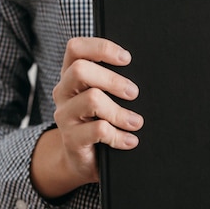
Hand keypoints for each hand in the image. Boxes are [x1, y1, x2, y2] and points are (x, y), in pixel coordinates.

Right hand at [30, 37, 143, 198]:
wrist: (83, 160)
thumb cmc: (99, 121)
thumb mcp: (104, 97)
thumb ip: (113, 82)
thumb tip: (146, 72)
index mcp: (70, 75)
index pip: (76, 48)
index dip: (101, 47)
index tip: (127, 58)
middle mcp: (63, 92)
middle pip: (81, 70)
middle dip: (113, 79)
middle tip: (133, 92)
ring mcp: (64, 116)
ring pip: (91, 99)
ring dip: (120, 111)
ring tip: (136, 122)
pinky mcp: (71, 139)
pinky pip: (97, 130)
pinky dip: (119, 136)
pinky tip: (130, 140)